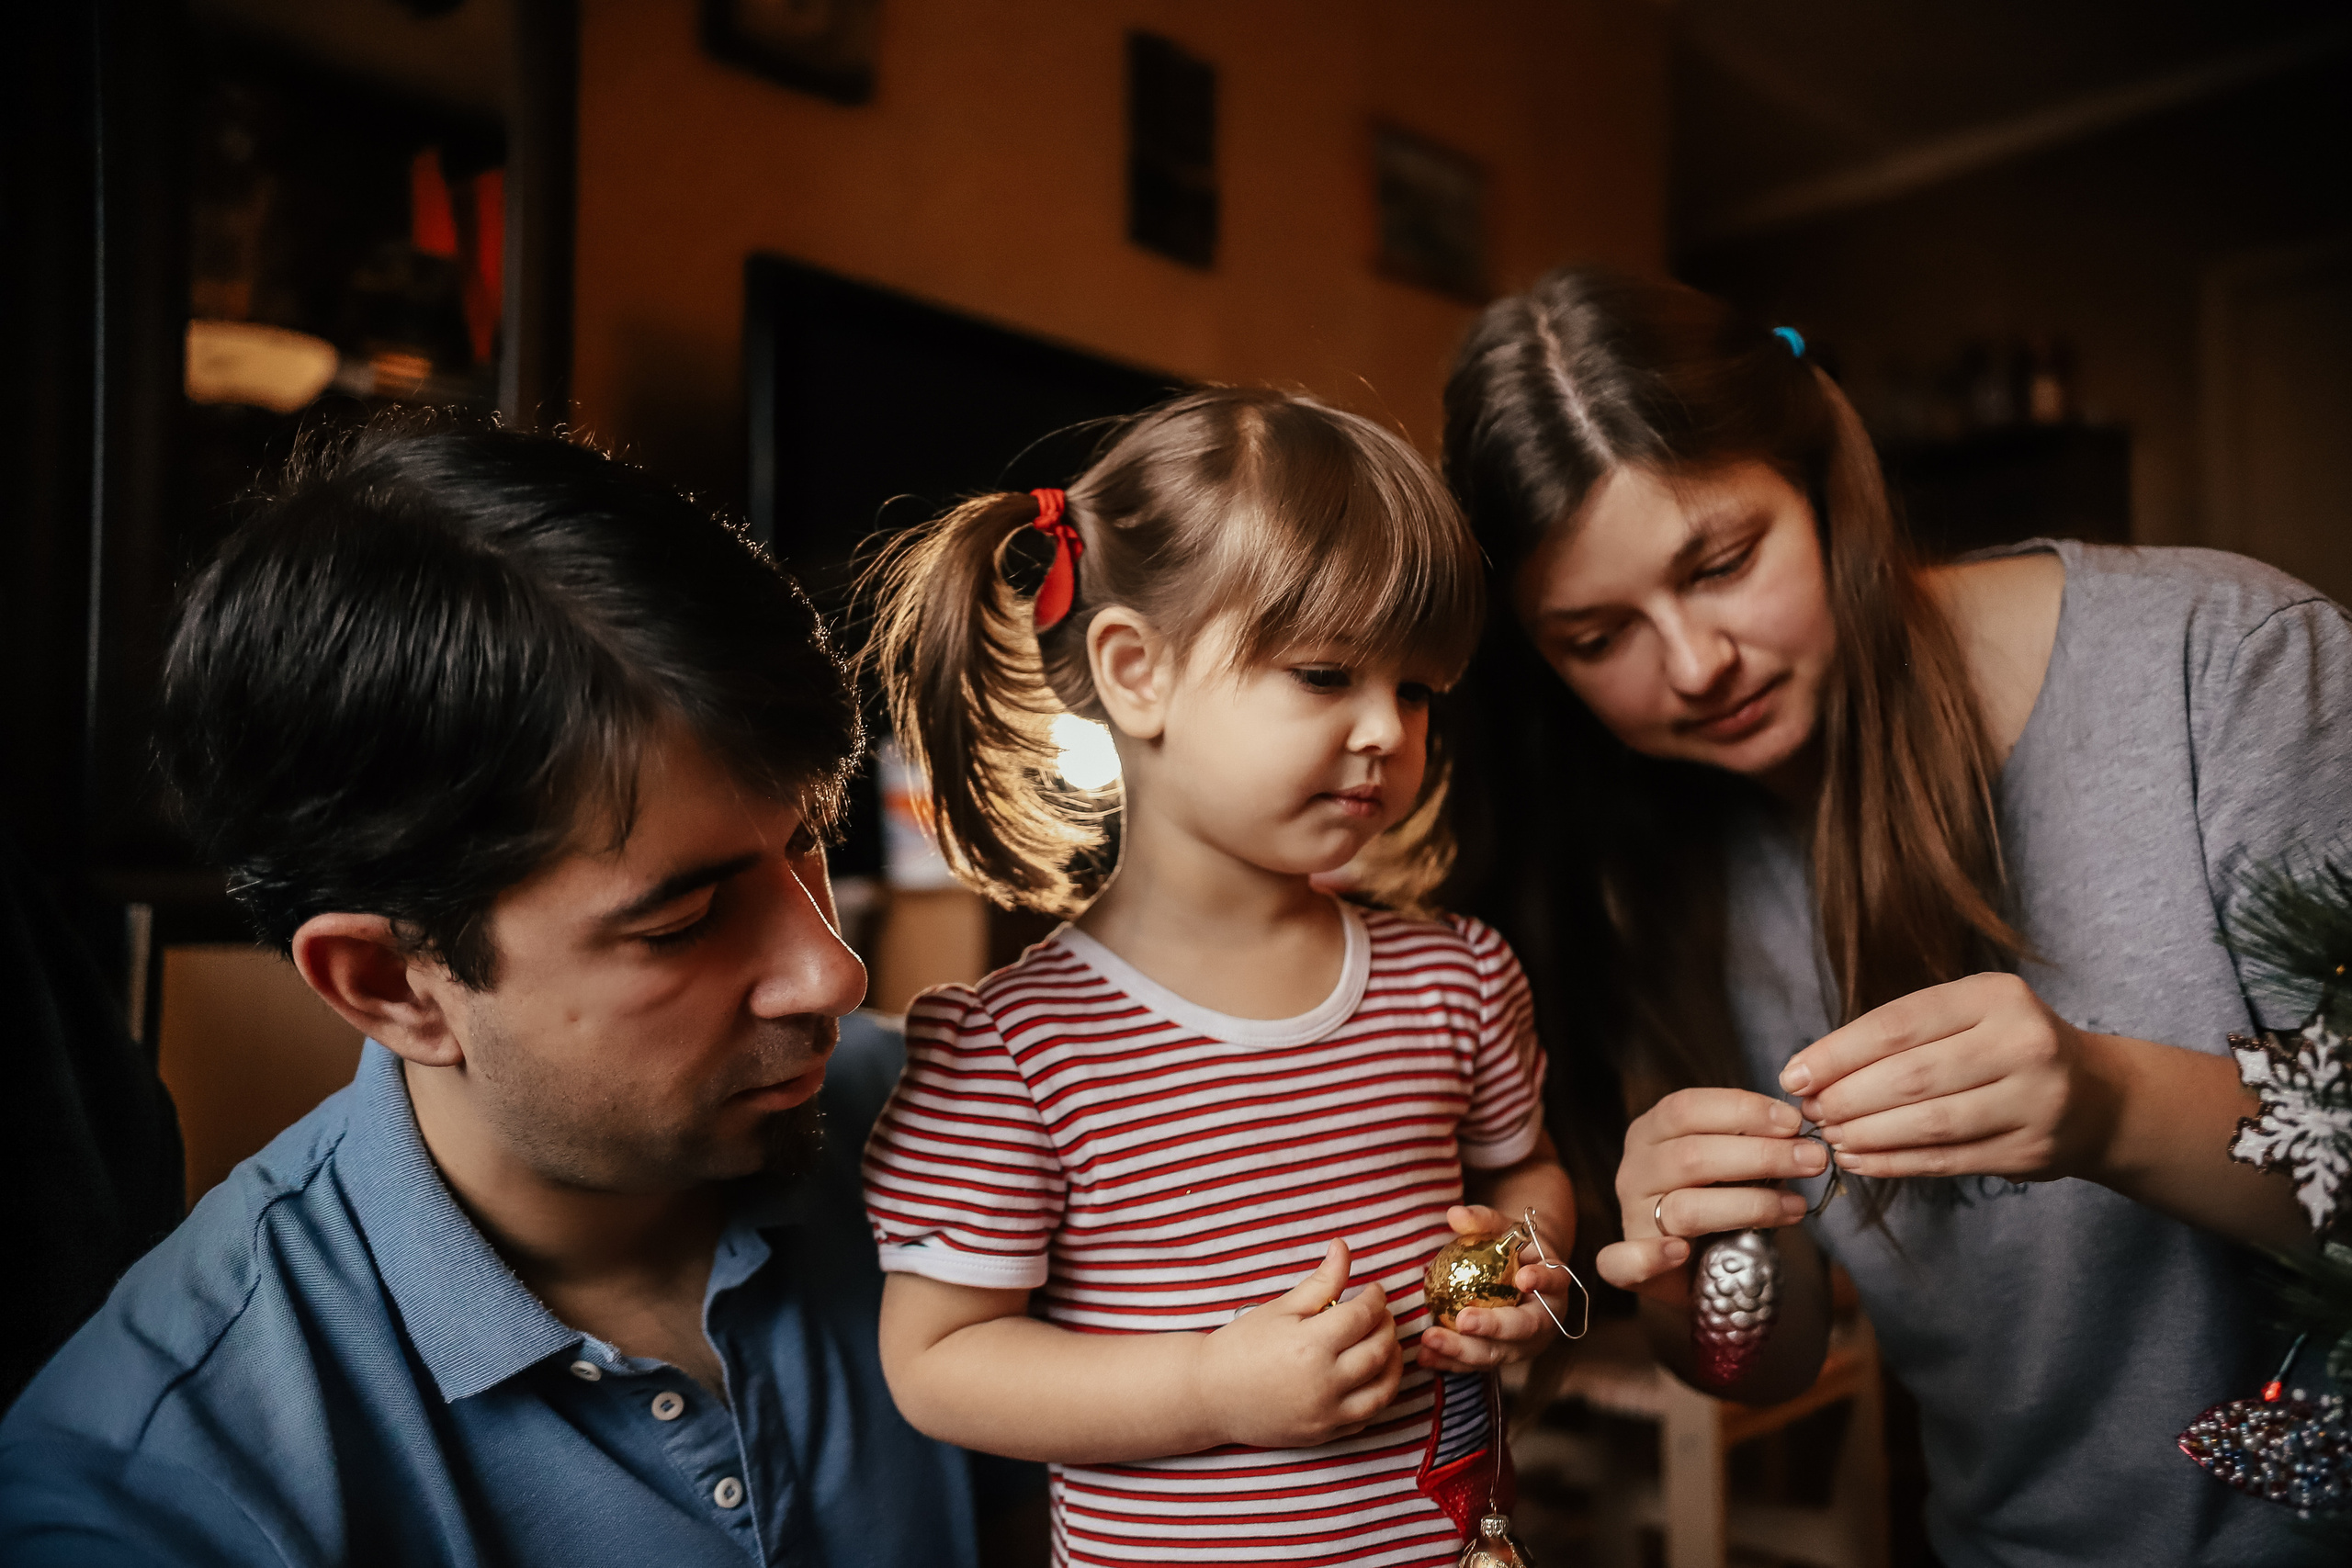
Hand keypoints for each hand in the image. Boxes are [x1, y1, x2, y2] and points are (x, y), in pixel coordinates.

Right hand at [1193, 1239, 1402, 1448]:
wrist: (1211, 1394)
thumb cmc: (1242, 1345)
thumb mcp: (1281, 1308)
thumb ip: (1321, 1280)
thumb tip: (1343, 1247)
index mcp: (1311, 1345)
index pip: (1364, 1316)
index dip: (1376, 1298)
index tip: (1374, 1291)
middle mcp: (1324, 1382)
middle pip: (1379, 1351)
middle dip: (1388, 1327)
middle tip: (1380, 1314)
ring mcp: (1326, 1414)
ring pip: (1383, 1390)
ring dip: (1393, 1363)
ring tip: (1386, 1344)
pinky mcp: (1324, 1434)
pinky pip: (1367, 1417)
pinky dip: (1377, 1394)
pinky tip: (1371, 1376)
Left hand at [1418, 1205, 1567, 1371]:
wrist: (1517, 1276)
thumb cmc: (1511, 1248)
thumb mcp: (1502, 1229)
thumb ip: (1482, 1219)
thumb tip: (1454, 1214)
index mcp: (1553, 1284)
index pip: (1555, 1282)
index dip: (1543, 1281)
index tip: (1525, 1278)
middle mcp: (1544, 1319)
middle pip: (1524, 1328)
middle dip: (1494, 1327)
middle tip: (1463, 1321)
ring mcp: (1524, 1344)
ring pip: (1497, 1353)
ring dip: (1463, 1350)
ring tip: (1431, 1340)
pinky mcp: (1501, 1357)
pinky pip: (1476, 1362)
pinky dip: (1451, 1361)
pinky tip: (1425, 1356)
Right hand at [1596, 1088, 1821, 1301]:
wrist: (1701, 1265)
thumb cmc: (1719, 1199)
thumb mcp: (1729, 1162)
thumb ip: (1750, 1144)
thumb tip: (1800, 1135)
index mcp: (1651, 1132)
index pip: (1687, 1108)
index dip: (1742, 1112)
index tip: (1793, 1122)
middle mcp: (1634, 1170)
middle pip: (1691, 1156)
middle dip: (1761, 1155)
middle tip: (1812, 1160)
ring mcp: (1631, 1216)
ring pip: (1684, 1207)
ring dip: (1749, 1206)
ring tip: (1795, 1207)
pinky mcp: (1627, 1265)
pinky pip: (1623, 1261)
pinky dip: (1650, 1257)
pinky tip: (1680, 1252)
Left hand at [1782, 972, 2117, 1181]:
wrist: (2101, 1098)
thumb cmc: (2009, 1048)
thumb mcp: (1969, 1016)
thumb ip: (1902, 1035)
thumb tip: (1813, 1072)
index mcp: (1996, 996)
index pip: (1898, 1025)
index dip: (1837, 1053)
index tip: (1794, 1075)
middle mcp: (2022, 1043)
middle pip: (1911, 1076)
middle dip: (1846, 1098)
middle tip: (1810, 1112)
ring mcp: (2034, 1100)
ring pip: (1929, 1122)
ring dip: (1866, 1134)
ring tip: (1830, 1137)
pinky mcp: (2032, 1150)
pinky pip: (1948, 1160)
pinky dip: (1895, 1162)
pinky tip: (1860, 1160)